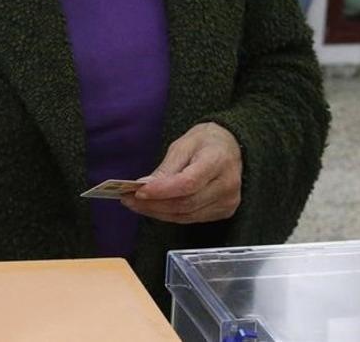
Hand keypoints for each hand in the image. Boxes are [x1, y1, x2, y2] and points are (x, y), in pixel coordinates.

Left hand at [121, 123, 241, 223]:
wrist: (231, 147)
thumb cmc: (206, 142)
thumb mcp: (183, 145)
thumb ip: (166, 168)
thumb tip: (145, 186)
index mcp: (218, 161)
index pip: (188, 183)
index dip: (161, 191)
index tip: (138, 191)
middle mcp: (227, 185)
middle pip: (185, 203)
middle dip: (153, 204)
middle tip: (128, 199)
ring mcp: (228, 201)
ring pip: (186, 215)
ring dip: (157, 212)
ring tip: (136, 204)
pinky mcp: (224, 212)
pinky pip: (191, 218)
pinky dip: (169, 215)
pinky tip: (154, 208)